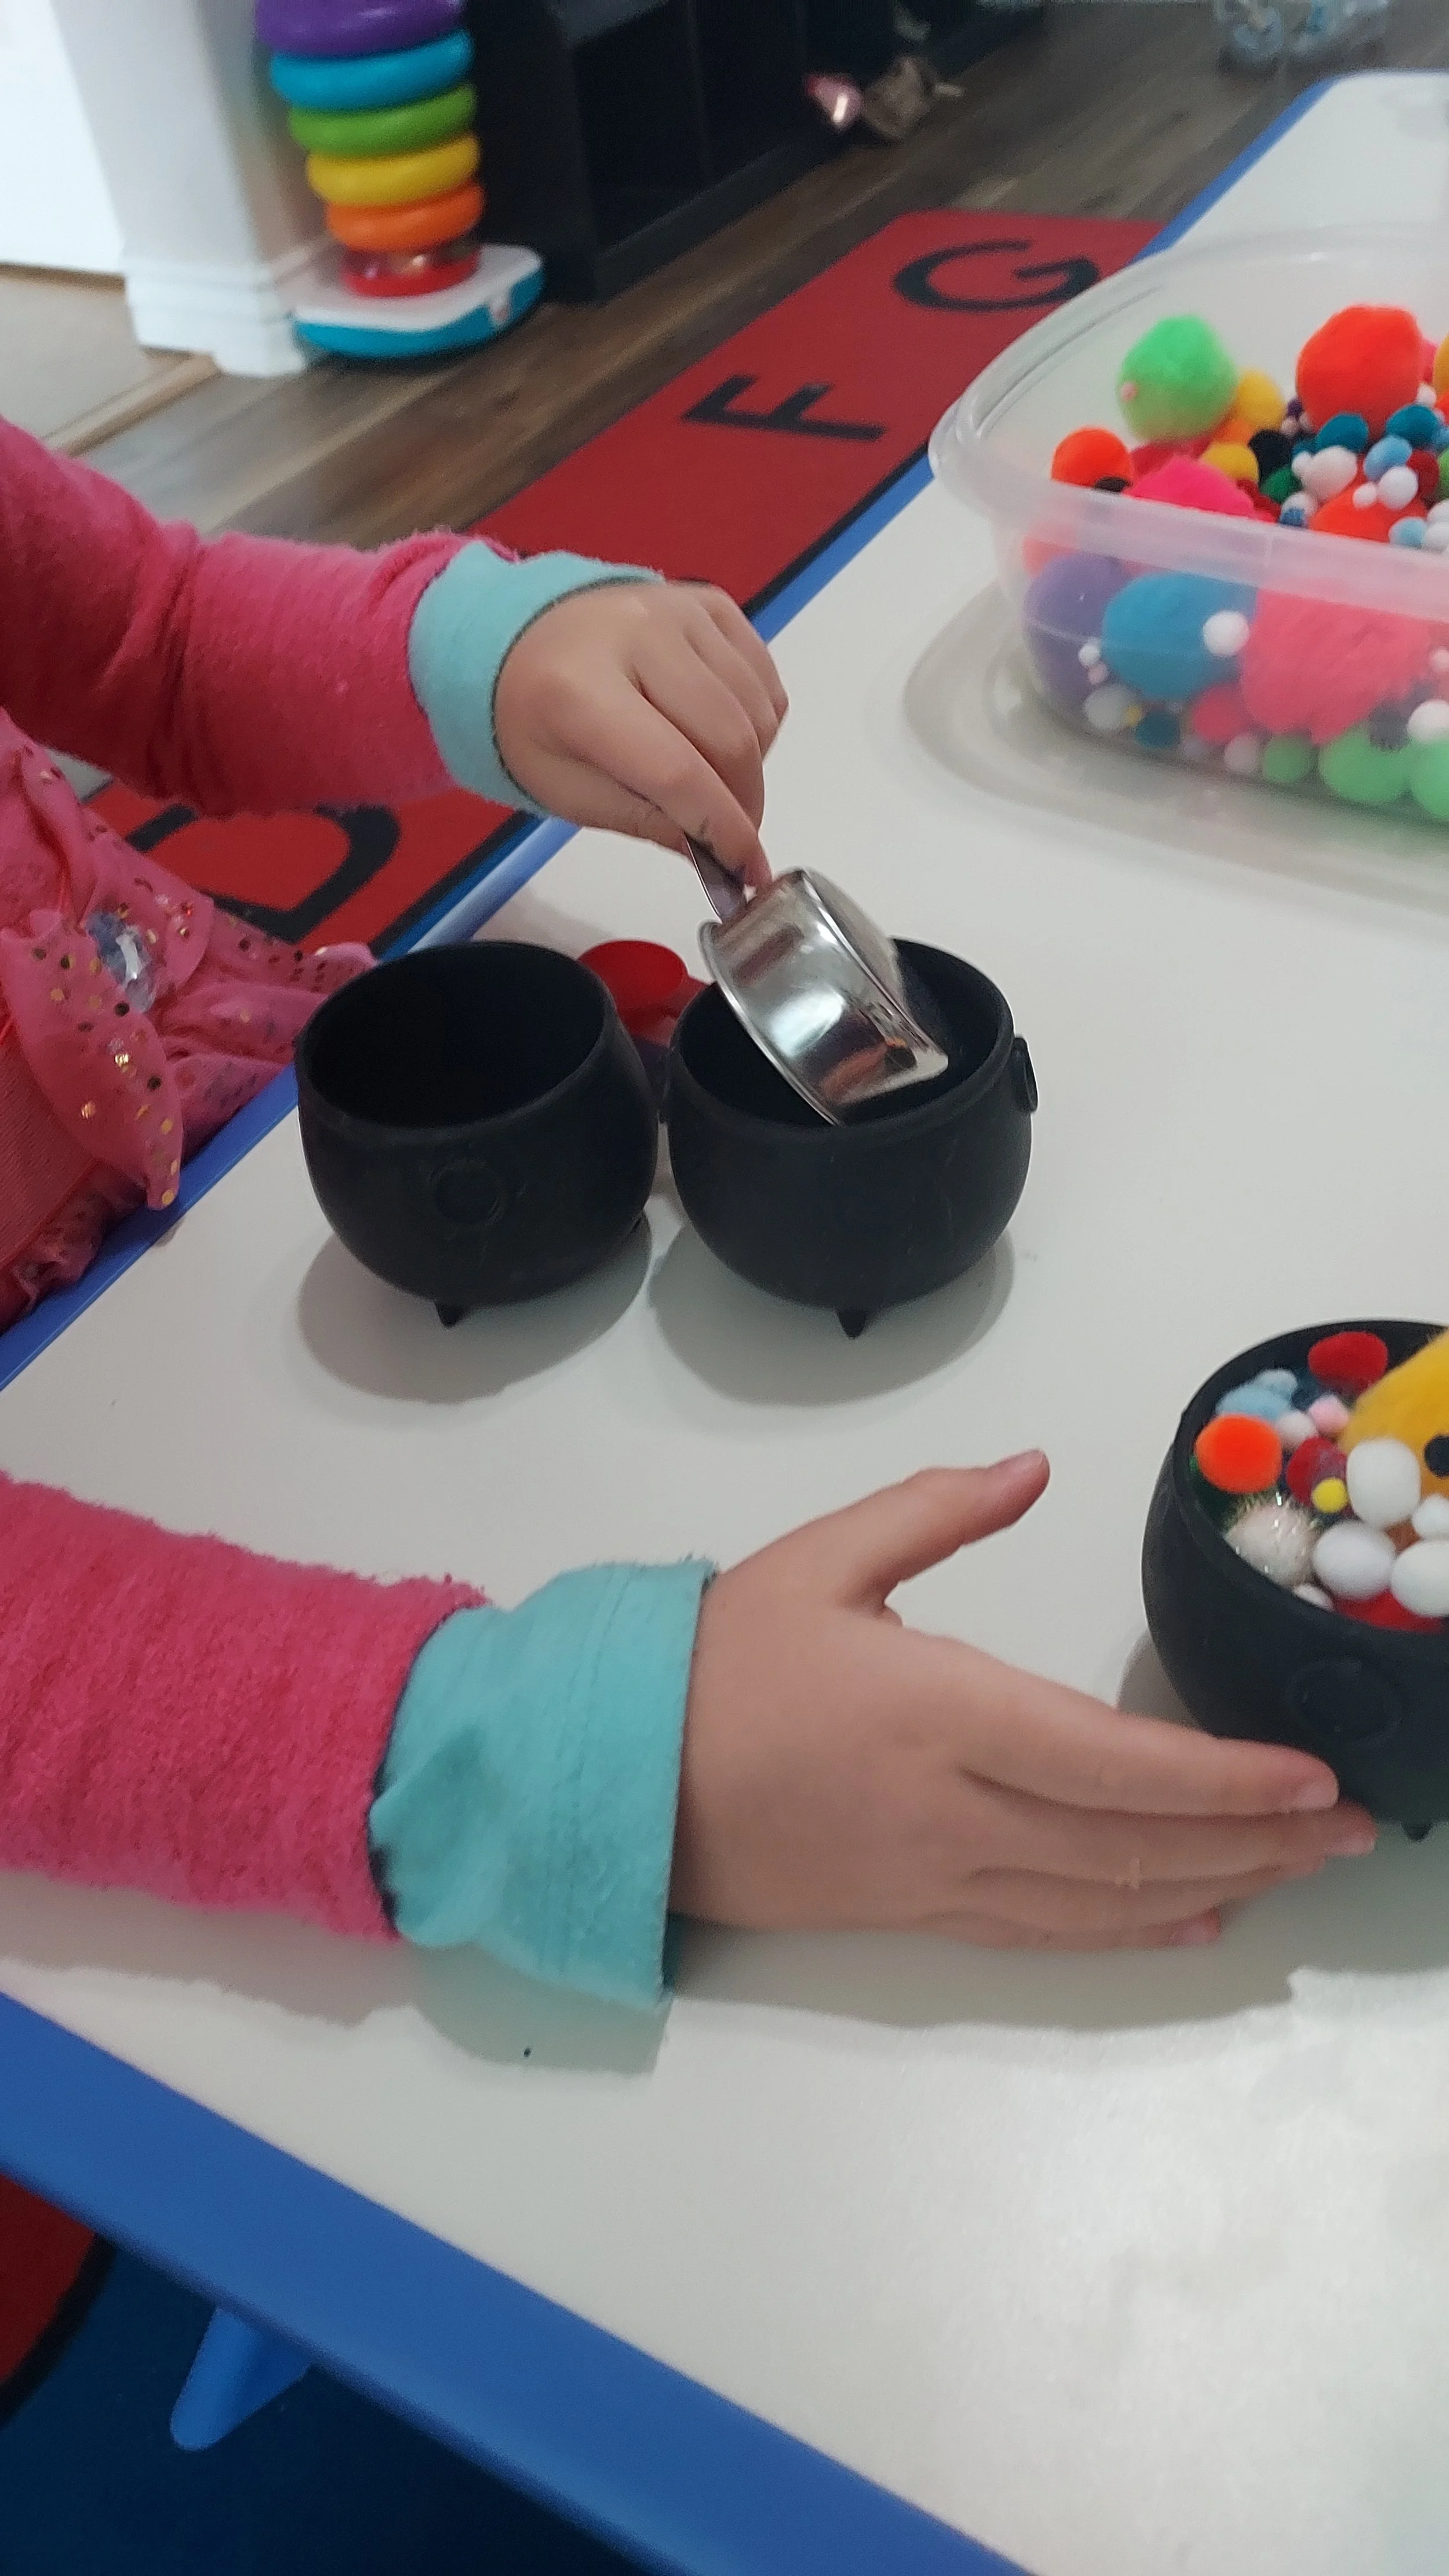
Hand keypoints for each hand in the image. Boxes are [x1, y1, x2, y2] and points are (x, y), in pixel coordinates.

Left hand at [493, 582, 786, 889]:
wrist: (521, 638)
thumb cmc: (537, 722)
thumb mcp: (566, 790)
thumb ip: (641, 821)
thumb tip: (715, 855)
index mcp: (580, 689)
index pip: (675, 769)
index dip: (721, 827)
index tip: (747, 871)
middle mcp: (636, 634)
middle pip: (728, 739)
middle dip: (744, 804)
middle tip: (733, 837)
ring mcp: (678, 610)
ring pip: (756, 710)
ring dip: (753, 765)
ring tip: (717, 782)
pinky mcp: (708, 602)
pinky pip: (764, 675)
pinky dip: (759, 720)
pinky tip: (722, 735)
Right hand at [673, 1457, 1374, 1951]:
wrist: (615, 1781)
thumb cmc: (715, 1662)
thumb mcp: (819, 1558)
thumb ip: (935, 1510)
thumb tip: (1033, 1467)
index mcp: (940, 1714)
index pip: (1116, 1764)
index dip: (1226, 1781)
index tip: (1312, 1778)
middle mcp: (954, 1813)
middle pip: (1135, 1844)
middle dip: (1257, 1840)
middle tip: (1351, 1831)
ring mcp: (937, 1878)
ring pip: (1104, 1899)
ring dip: (1216, 1887)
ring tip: (1301, 1874)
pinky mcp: (913, 1917)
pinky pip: (1046, 1934)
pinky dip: (1131, 1930)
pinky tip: (1193, 1919)